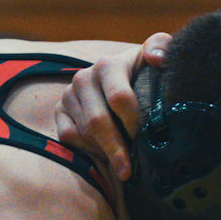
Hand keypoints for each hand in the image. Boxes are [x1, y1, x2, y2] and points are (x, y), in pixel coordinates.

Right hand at [54, 33, 170, 178]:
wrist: (125, 77)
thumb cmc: (145, 72)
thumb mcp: (156, 55)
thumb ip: (161, 47)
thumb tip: (156, 58)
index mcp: (108, 65)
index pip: (119, 99)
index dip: (133, 123)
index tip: (146, 140)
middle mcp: (84, 77)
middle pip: (98, 121)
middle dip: (115, 148)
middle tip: (128, 172)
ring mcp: (69, 94)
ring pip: (84, 132)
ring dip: (103, 151)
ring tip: (122, 165)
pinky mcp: (59, 110)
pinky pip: (68, 137)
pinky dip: (87, 150)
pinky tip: (104, 154)